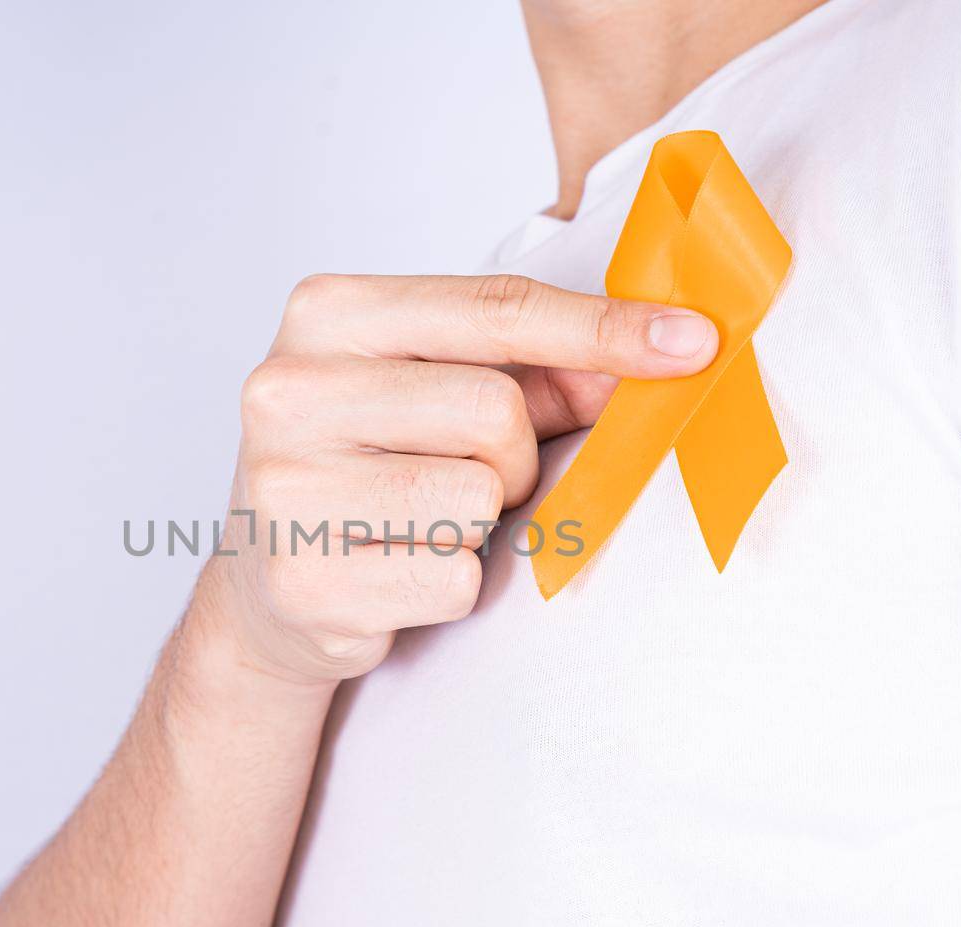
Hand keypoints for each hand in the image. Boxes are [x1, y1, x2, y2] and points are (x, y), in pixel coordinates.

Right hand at [195, 273, 717, 685]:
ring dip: (478, 524)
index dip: (603, 327)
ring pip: (476, 499)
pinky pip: (453, 579)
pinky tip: (396, 574)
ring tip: (419, 524)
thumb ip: (540, 366)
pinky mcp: (302, 579)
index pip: (494, 307)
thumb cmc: (374, 469)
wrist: (267, 585)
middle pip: (493, 410)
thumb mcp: (439, 389)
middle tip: (467, 478)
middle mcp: (287, 388)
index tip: (693, 341)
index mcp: (325, 313)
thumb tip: (665, 352)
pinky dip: (452, 585)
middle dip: (513, 457)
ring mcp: (284, 486)